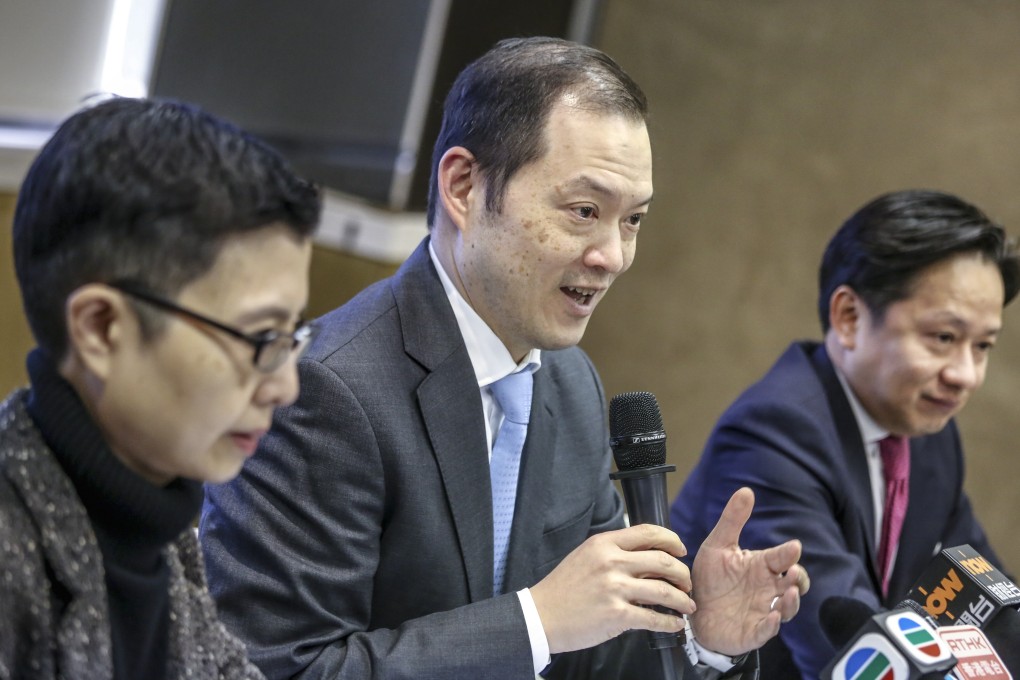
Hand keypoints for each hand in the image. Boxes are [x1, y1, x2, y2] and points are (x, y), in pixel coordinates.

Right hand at [530, 524, 692, 653]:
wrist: (540, 615)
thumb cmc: (562, 588)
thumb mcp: (586, 556)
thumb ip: (614, 553)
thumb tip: (647, 557)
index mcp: (604, 543)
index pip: (648, 532)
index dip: (672, 540)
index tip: (681, 550)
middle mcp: (611, 562)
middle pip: (663, 560)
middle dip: (682, 573)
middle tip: (687, 583)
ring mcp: (614, 588)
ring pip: (664, 590)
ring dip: (682, 599)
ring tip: (687, 605)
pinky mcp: (616, 615)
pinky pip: (654, 618)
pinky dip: (670, 622)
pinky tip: (674, 624)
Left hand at [689, 487, 809, 655]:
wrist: (692, 609)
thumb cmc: (710, 578)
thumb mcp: (718, 545)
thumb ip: (732, 520)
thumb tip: (746, 490)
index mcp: (761, 566)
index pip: (781, 557)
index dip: (789, 553)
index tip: (794, 547)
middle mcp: (767, 588)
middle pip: (794, 583)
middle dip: (799, 578)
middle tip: (794, 572)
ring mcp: (763, 610)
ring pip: (787, 608)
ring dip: (791, 602)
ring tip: (790, 593)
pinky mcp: (753, 631)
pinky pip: (768, 630)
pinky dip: (773, 625)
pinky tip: (772, 617)